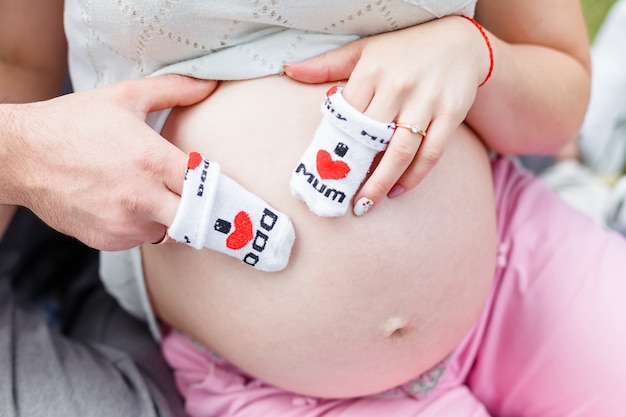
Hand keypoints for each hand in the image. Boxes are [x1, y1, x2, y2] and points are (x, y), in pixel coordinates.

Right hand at [2, 74, 217, 249]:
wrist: (20, 156)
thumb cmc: (72, 123)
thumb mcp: (125, 97)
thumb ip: (174, 90)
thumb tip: (210, 83)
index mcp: (153, 161)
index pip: (207, 185)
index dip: (213, 184)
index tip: (213, 181)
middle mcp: (143, 198)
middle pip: (195, 216)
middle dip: (197, 206)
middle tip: (190, 193)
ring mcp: (124, 223)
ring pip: (170, 230)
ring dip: (169, 216)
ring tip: (151, 192)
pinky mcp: (108, 240)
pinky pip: (142, 240)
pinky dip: (142, 226)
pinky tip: (126, 204)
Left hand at [284, 16, 489, 211]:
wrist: (461, 40)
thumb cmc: (405, 48)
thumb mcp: (364, 49)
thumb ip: (327, 64)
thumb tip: (289, 69)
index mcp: (373, 71)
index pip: (348, 116)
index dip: (336, 146)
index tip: (325, 171)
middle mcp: (399, 86)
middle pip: (372, 139)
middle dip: (356, 172)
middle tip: (342, 197)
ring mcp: (427, 101)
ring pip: (402, 151)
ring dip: (382, 182)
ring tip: (366, 203)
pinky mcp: (451, 113)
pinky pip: (432, 153)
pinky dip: (414, 176)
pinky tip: (398, 189)